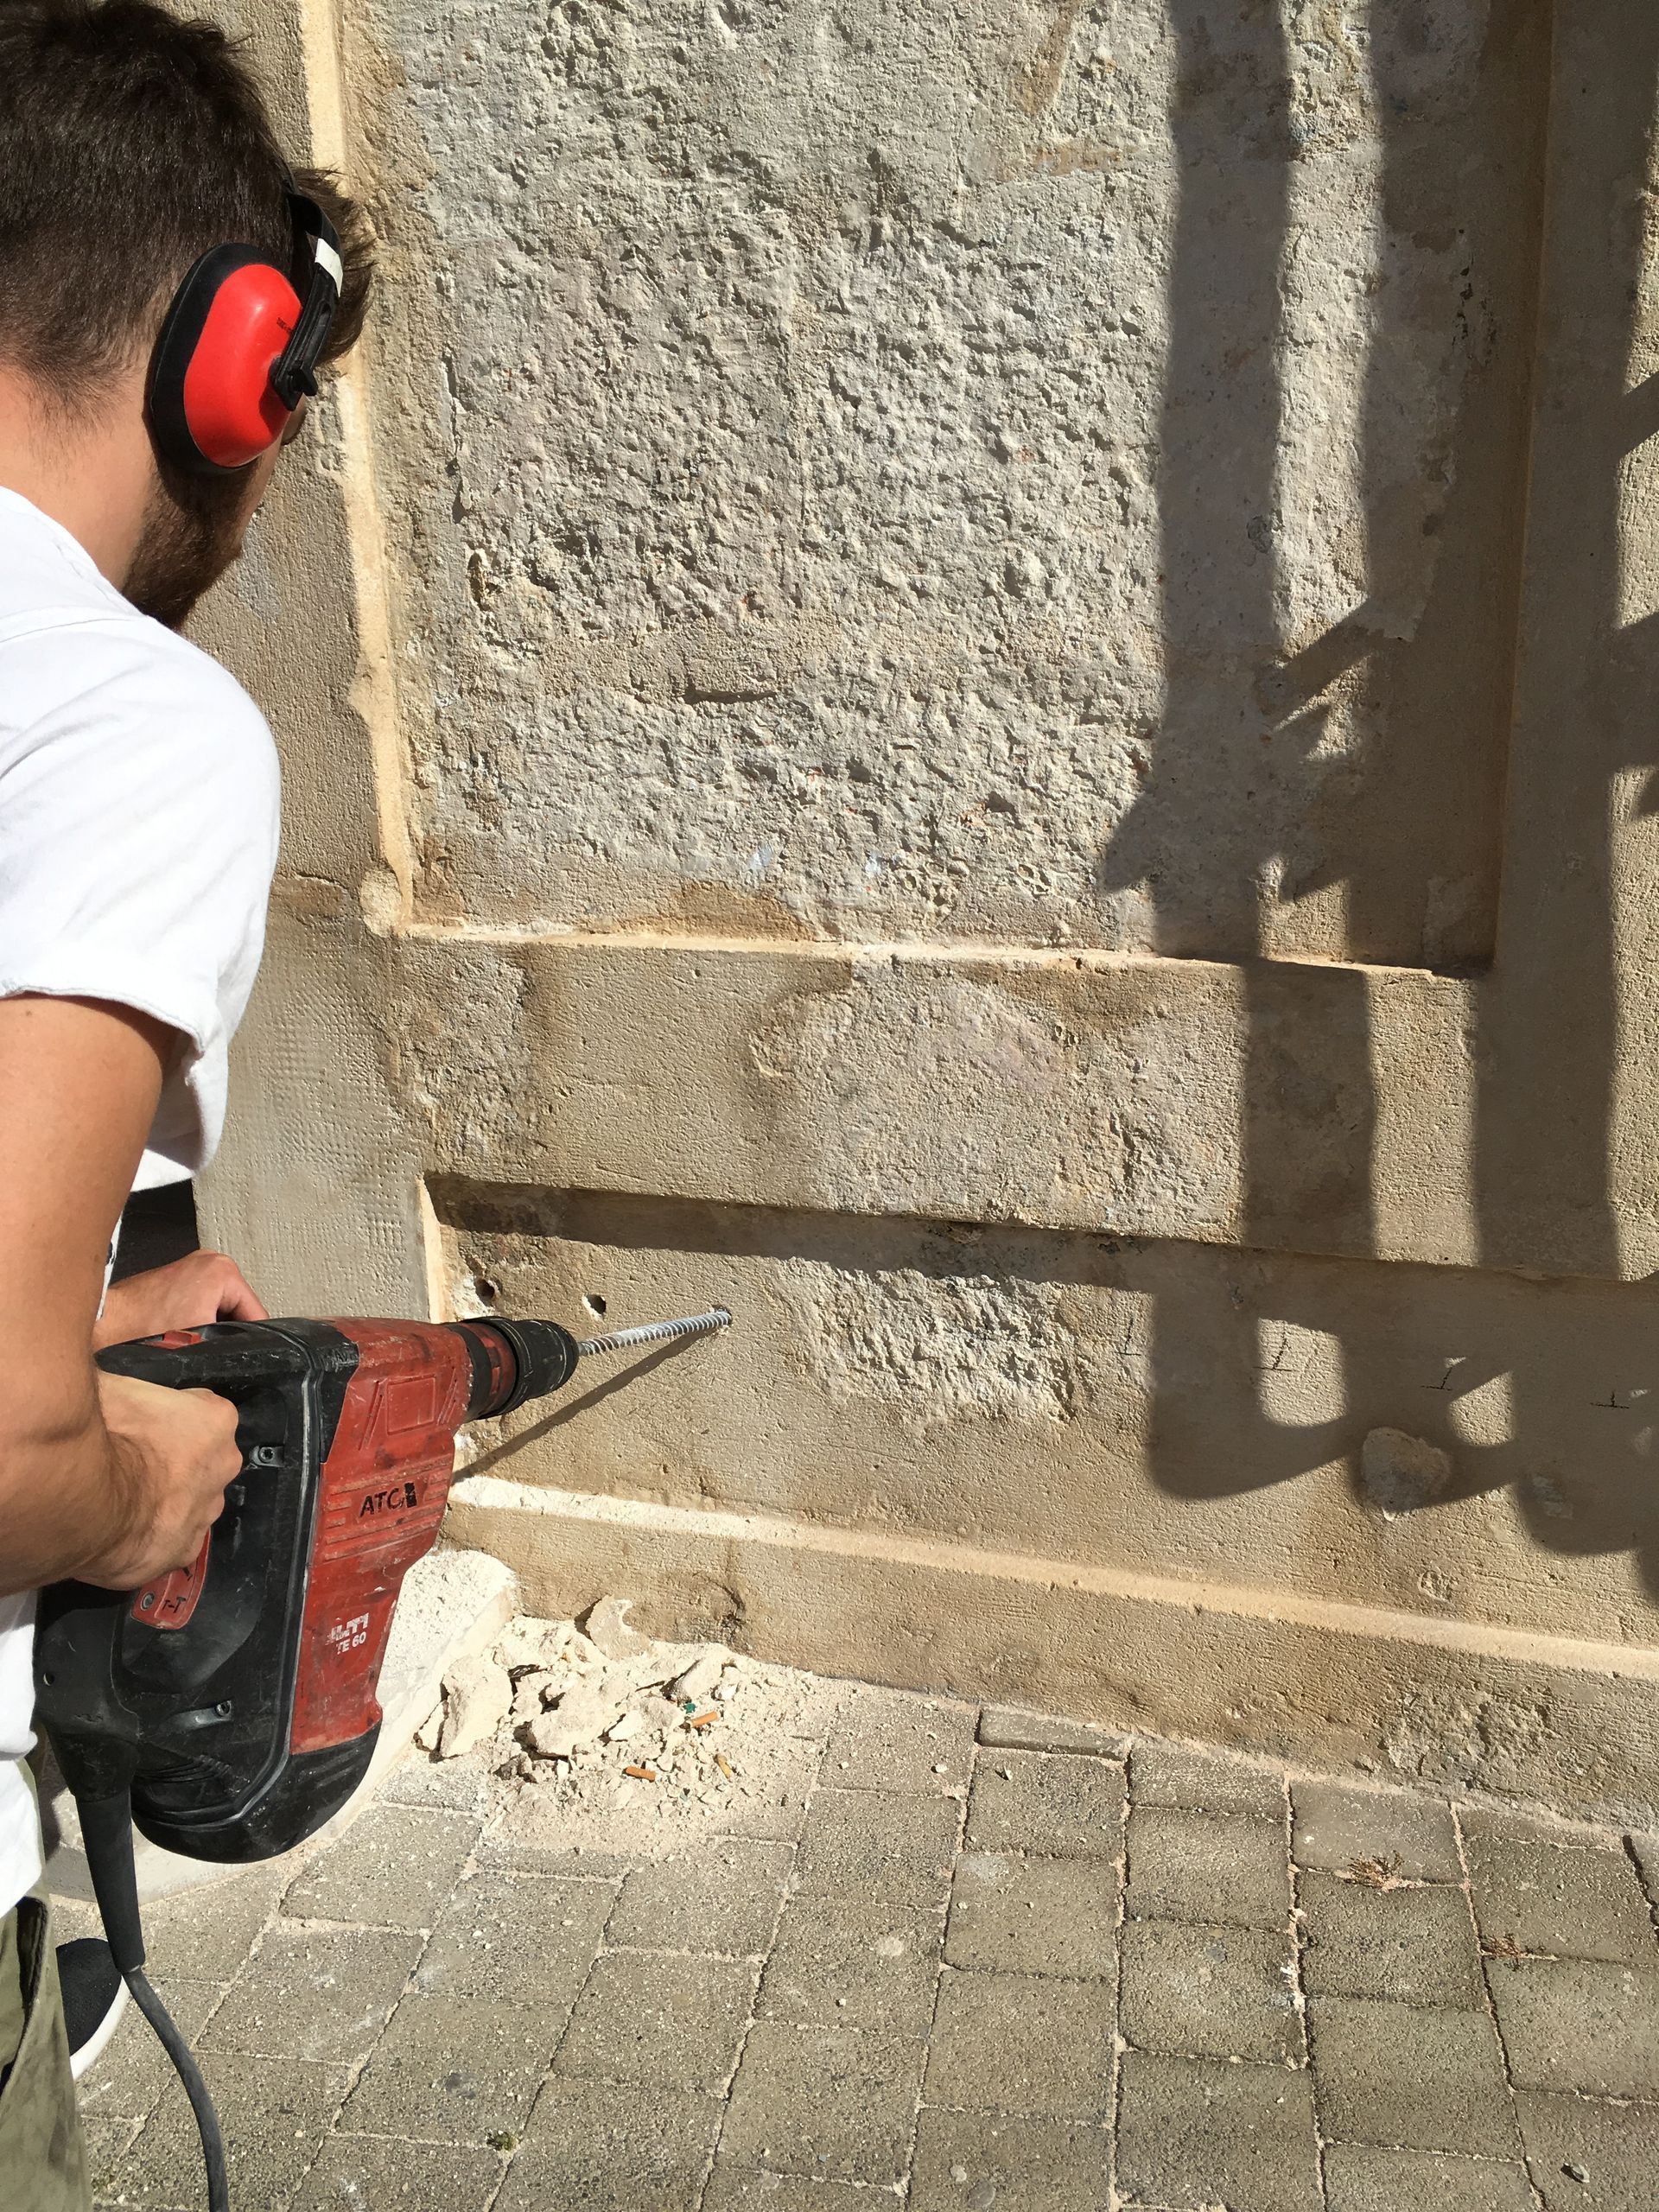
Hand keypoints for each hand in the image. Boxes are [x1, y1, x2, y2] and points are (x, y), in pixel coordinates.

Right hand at [82, 1371, 243, 1588]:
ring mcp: (204, 1513)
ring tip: (120, 1497)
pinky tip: (118, 1528)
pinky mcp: (181, 1553)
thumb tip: (109, 1383)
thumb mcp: (111, 1384)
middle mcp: (222, 1467)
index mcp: (215, 1420)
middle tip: (129, 1461)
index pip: (199, 1411)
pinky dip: (147, 1537)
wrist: (79, 1500)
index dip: (166, 1417)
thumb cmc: (100, 1439)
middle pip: (200, 1460)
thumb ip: (127, 1386)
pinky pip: (168, 1540)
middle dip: (171, 1461)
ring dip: (161, 1500)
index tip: (141, 1424)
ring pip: (187, 1502)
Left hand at [93, 1250, 266, 1349]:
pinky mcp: (171, 1282)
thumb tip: (249, 1366)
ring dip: (209, 1333)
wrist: (99, 1329)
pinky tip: (177, 1340)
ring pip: (218, 1314)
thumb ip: (234, 1351)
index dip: (252, 1346)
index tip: (241, 1362)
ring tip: (191, 1348)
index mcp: (221, 1269)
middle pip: (238, 1313)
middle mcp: (206, 1262)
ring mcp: (188, 1270)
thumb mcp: (201, 1346)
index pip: (258, 1315)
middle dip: (227, 1338)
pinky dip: (192, 1326)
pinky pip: (198, 1309)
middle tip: (208, 1356)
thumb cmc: (139, 1331)